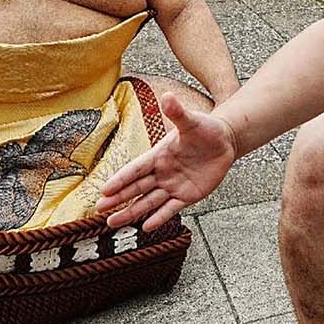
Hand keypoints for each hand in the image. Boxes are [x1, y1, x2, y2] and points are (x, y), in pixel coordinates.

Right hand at [95, 93, 238, 230]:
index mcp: (158, 155)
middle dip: (117, 199)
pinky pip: (170, 209)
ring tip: (113, 223)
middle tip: (99, 210)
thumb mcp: (191, 121)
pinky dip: (159, 218)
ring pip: (148, 202)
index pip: (134, 169)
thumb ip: (178, 112)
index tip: (104, 190)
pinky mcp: (187, 195)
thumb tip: (167, 96)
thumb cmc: (205, 129)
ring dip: (131, 212)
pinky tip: (146, 227)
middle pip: (135, 188)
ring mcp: (173, 185)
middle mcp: (161, 172)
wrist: (225, 141)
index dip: (120, 180)